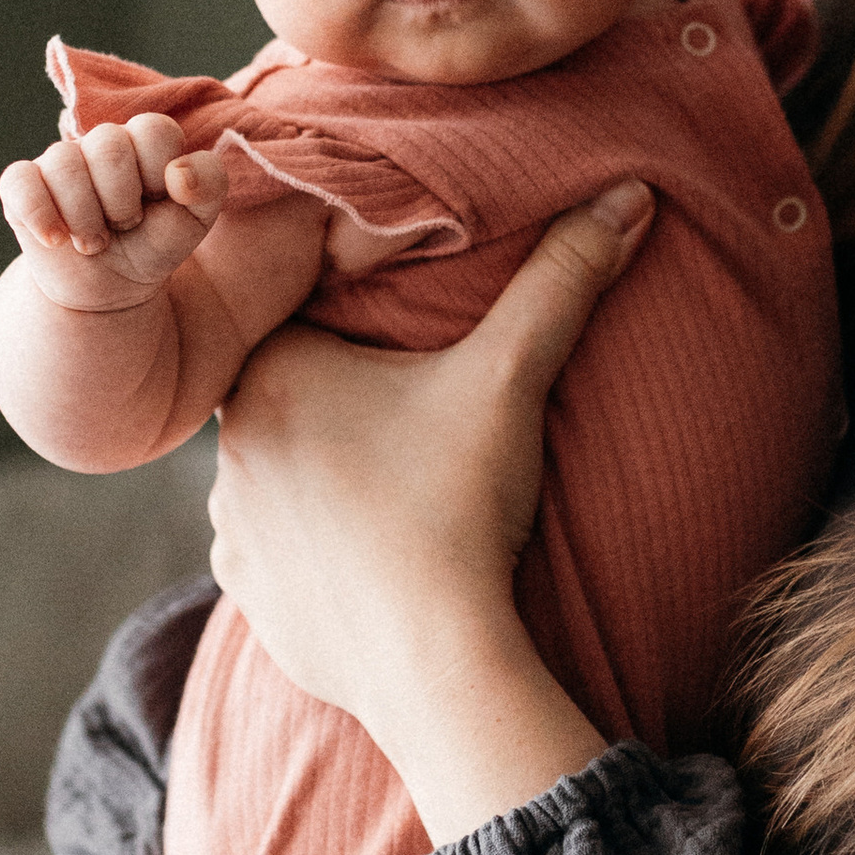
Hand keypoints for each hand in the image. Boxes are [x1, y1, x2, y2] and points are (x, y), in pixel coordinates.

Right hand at [0, 116, 225, 313]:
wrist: (111, 289)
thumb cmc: (154, 244)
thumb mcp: (196, 220)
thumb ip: (209, 184)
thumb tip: (179, 173)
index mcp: (145, 142)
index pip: (153, 130)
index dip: (158, 174)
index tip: (158, 203)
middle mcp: (100, 142)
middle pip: (108, 146)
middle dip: (122, 203)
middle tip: (124, 227)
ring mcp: (59, 161)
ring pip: (64, 164)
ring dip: (86, 219)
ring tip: (95, 243)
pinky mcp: (22, 185)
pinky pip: (20, 181)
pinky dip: (40, 215)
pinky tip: (57, 241)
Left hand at [205, 180, 651, 828]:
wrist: (432, 661)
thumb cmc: (457, 504)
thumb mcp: (509, 376)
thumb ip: (561, 279)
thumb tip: (627, 193)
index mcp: (269, 375)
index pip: (297, 320)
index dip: (353, 329)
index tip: (402, 351)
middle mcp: (226, 450)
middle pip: (288, 400)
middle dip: (341, 404)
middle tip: (410, 421)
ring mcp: (232, 533)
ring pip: (278, 480)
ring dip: (325, 480)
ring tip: (397, 491)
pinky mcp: (252, 600)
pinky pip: (280, 557)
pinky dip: (320, 553)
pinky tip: (374, 555)